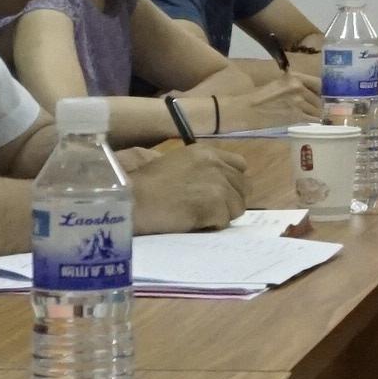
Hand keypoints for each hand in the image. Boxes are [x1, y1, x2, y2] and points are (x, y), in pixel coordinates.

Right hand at [129, 141, 246, 232]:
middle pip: (244, 187)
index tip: (222, 193)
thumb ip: (202, 169)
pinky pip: (224, 222)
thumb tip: (221, 185)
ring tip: (197, 216)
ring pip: (237, 207)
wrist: (134, 198)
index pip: (240, 165)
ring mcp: (218, 184)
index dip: (233, 181)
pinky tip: (192, 222)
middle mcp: (217, 165)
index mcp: (207, 153)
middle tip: (210, 210)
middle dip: (230, 200)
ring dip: (221, 215)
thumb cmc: (147, 184)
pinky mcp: (215, 205)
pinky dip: (210, 226)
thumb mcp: (178, 163)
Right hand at [193, 63, 318, 134]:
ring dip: (320, 116)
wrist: (244, 110)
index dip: (328, 92)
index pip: (320, 83)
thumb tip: (313, 94)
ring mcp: (297, 101)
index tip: (331, 98)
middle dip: (324, 106)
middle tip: (329, 112)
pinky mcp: (295, 115)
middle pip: (320, 98)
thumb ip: (295, 86)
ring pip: (318, 110)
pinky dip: (316, 123)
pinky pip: (312, 119)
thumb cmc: (259, 98)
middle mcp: (298, 86)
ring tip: (323, 120)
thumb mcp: (278, 85)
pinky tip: (317, 125)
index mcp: (294, 77)